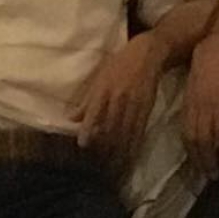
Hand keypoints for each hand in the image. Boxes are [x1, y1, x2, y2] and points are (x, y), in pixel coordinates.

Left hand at [70, 32, 164, 160]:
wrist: (147, 54)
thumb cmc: (118, 65)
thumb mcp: (98, 78)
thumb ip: (86, 100)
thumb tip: (71, 118)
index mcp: (103, 90)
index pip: (94, 113)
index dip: (88, 129)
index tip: (83, 144)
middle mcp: (118, 98)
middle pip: (110, 126)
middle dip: (103, 144)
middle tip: (97, 160)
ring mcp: (134, 104)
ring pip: (125, 130)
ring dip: (118, 148)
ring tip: (112, 163)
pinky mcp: (146, 108)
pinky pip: (139, 129)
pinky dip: (133, 143)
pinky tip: (130, 154)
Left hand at [183, 33, 218, 178]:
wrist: (213, 47)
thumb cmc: (208, 67)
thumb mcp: (199, 91)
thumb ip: (199, 109)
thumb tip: (205, 128)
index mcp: (190, 107)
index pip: (187, 136)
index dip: (191, 154)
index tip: (196, 171)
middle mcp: (195, 110)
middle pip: (194, 142)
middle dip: (200, 162)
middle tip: (206, 178)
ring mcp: (208, 107)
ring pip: (206, 139)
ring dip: (211, 158)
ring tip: (216, 174)